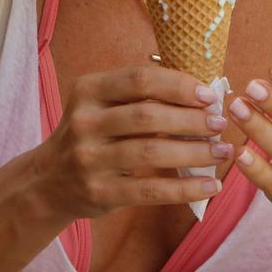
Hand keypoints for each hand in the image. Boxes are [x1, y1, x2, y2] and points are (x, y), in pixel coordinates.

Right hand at [38, 64, 229, 218]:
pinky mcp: (98, 192)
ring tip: (223, 152)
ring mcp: (89, 159)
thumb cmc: (92, 136)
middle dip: (191, 120)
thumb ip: (141, 96)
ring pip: (151, 152)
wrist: (48, 183)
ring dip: (195, 152)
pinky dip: (184, 188)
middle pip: (148, 115)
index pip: (140, 80)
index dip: (179, 86)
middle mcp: (85, 122)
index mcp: (89, 91)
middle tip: (221, 124)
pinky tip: (210, 186)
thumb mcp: (103, 105)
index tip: (210, 96)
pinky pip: (149, 190)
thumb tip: (203, 94)